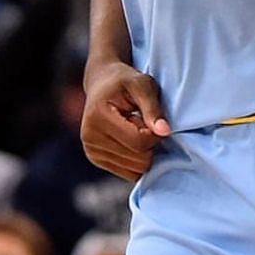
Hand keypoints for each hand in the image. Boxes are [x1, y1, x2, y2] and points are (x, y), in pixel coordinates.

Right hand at [81, 60, 170, 180]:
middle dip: (151, 144)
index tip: (156, 120)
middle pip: (138, 159)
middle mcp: (90, 138)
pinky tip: (133, 140)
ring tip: (138, 129)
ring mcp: (91, 151)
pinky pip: (129, 173)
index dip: (156, 134)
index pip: (139, 141)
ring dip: (145, 152)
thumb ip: (153, 109)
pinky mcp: (96, 159)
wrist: (102, 83)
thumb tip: (164, 132)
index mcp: (99, 118)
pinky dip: (138, 160)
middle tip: (147, 124)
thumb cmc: (125, 81)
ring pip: (135, 169)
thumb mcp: (143, 85)